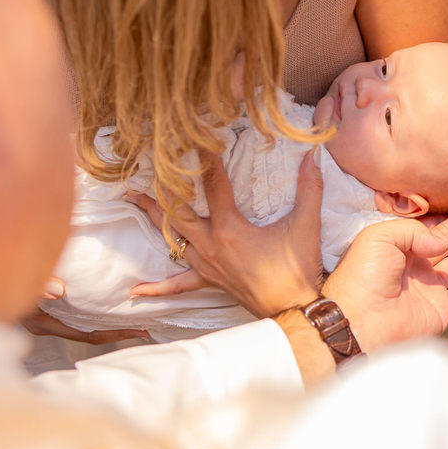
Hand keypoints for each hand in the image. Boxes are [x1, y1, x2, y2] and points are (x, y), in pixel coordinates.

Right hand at [22, 280, 148, 342]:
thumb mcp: (16, 286)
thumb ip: (37, 285)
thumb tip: (60, 291)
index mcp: (46, 324)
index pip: (90, 334)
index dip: (117, 334)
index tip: (142, 332)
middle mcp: (49, 324)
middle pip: (92, 331)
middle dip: (119, 330)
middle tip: (148, 326)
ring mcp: (46, 318)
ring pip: (84, 322)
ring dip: (107, 318)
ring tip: (133, 312)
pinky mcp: (44, 309)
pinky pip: (74, 312)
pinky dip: (92, 307)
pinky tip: (104, 298)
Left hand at [124, 148, 324, 317]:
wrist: (295, 309)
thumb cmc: (298, 269)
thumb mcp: (306, 225)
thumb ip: (309, 188)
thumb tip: (314, 156)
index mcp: (230, 229)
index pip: (215, 186)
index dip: (208, 160)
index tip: (199, 138)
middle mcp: (211, 246)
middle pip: (178, 211)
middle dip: (163, 186)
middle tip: (148, 164)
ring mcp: (207, 265)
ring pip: (172, 238)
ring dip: (154, 216)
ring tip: (134, 197)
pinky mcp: (210, 281)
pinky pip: (179, 284)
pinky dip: (157, 287)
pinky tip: (135, 291)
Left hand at [321, 208, 447, 351]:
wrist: (360, 320)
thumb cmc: (362, 275)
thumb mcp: (380, 236)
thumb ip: (414, 231)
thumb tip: (441, 243)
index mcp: (396, 250)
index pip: (427, 229)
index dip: (447, 217)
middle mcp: (414, 268)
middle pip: (447, 243)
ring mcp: (428, 290)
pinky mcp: (441, 311)